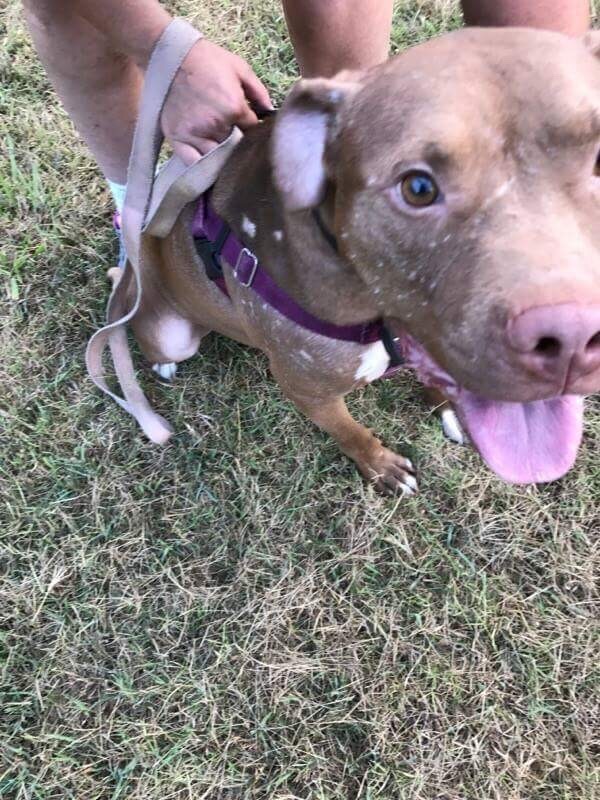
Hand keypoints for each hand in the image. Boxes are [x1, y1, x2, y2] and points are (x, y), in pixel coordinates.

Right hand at [161, 38, 272, 162]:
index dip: (252, 131)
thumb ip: (259, 91)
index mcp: (234, 108)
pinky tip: (204, 158)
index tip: (248, 128)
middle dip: (236, 142)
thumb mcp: (239, 68)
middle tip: (232, 135)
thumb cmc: (208, 60)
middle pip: (234, 146)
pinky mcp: (177, 138)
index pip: (251, 132)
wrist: (172, 56)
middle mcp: (216, 124)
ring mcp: (195, 133)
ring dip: (219, 154)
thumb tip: (270, 112)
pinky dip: (200, 164)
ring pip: (216, 157)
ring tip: (218, 144)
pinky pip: (193, 163)